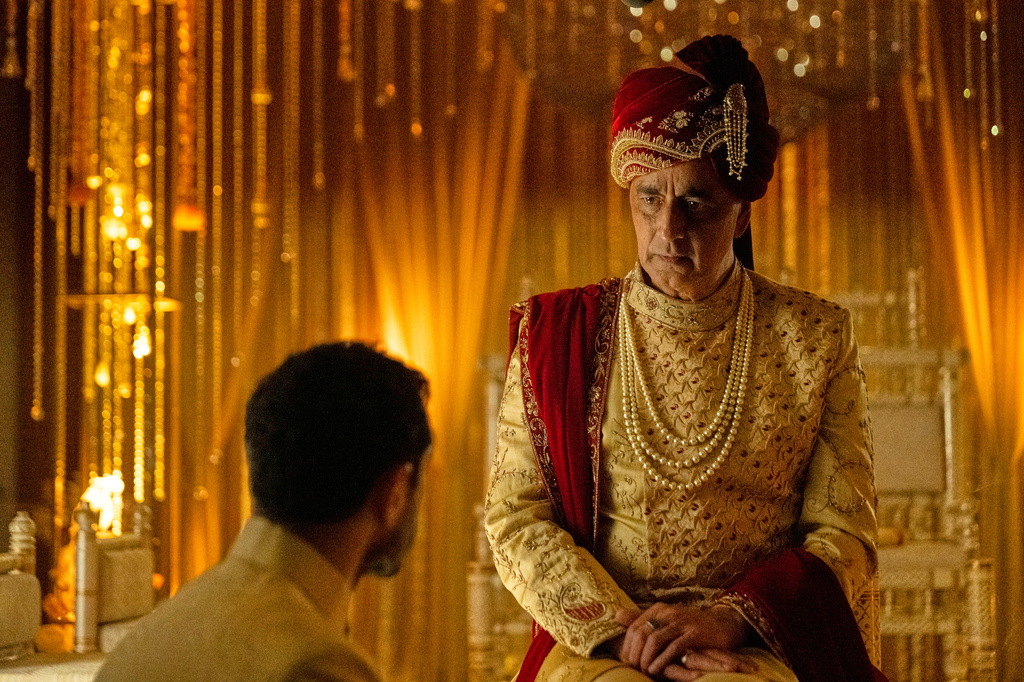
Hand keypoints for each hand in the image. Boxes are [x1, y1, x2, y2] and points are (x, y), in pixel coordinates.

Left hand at [612, 603, 755, 677]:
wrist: (722, 624)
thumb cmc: (690, 626)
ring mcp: (681, 622)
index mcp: (658, 610)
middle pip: (641, 634)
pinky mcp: (694, 633)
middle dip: (634, 653)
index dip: (628, 646)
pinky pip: (673, 647)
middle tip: (632, 668)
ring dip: (646, 658)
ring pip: (655, 640)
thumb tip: (616, 614)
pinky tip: (655, 669)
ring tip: (643, 671)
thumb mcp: (665, 621)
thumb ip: (641, 619)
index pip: (634, 627)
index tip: (625, 661)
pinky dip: (661, 659)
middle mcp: (667, 613)